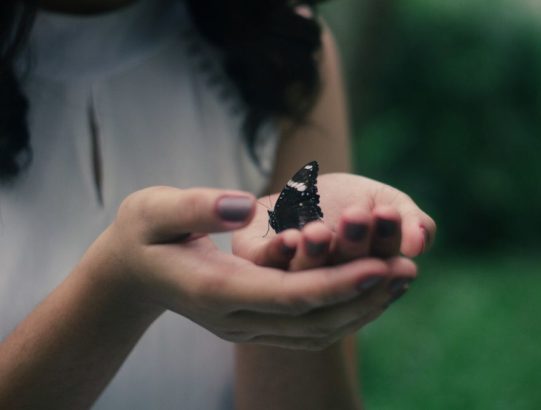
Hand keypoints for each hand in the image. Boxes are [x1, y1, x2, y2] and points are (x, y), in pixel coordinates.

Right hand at [85, 186, 414, 349]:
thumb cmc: (143, 235)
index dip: (337, 282)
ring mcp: (246, 327)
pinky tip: (370, 290)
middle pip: (311, 319)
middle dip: (363, 296)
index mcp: (216, 289)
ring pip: (315, 331)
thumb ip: (197, 208)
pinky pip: (308, 328)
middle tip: (408, 269)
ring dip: (361, 309)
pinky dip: (344, 313)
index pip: (288, 293)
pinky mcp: (254, 324)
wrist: (131, 276)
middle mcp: (236, 317)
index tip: (380, 264)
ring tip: (400, 279)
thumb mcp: (156, 209)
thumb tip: (242, 205)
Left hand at [233, 172, 435, 269]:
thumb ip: (409, 219)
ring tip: (319, 232)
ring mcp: (292, 276)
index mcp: (366, 274)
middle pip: (344, 271)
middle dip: (352, 243)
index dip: (385, 238)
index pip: (382, 261)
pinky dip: (277, 254)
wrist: (302, 186)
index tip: (388, 213)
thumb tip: (419, 244)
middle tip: (358, 214)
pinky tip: (289, 239)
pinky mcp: (256, 260)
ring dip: (314, 255)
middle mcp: (330, 283)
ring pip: (303, 276)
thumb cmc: (350, 200)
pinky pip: (265, 265)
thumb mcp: (386, 201)